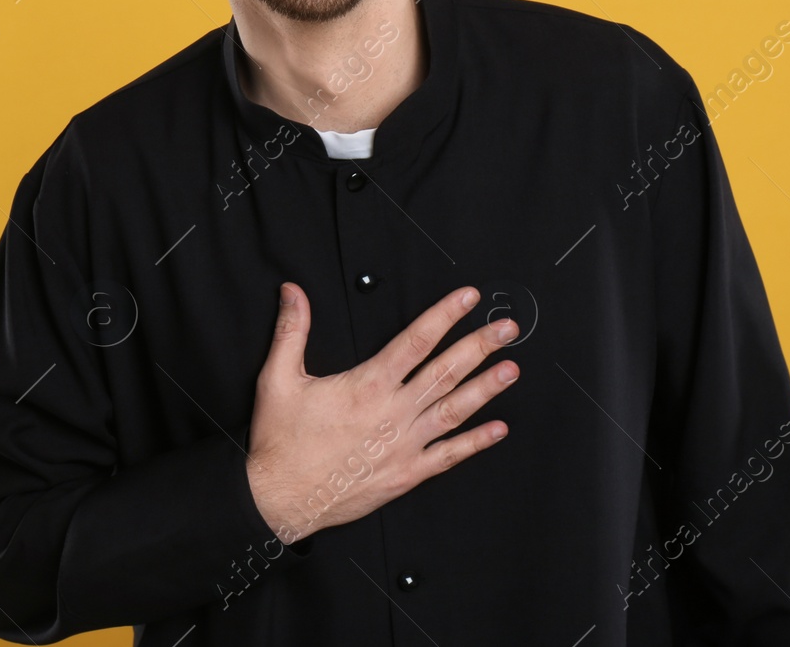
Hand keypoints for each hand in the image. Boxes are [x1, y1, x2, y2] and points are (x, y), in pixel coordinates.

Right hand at [245, 281, 518, 543]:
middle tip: (507, 329)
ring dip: (486, 388)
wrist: (281, 498)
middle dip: (479, 346)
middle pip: (446, 371)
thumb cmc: (281, 442)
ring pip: (454, 410)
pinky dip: (475, 442)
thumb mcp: (278, 378)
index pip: (416, 340)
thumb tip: (293, 291)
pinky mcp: (407, 473)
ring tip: (512, 370)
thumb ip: (291, 330)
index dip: (445, 315)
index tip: (468, 299)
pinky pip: (449, 456)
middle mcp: (393, 412)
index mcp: (368, 385)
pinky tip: (497, 430)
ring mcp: (405, 445)